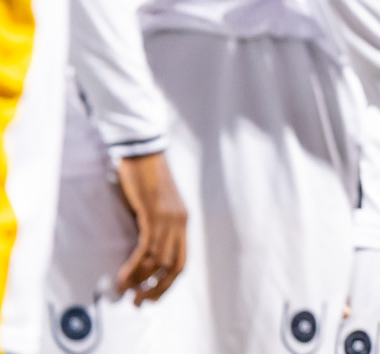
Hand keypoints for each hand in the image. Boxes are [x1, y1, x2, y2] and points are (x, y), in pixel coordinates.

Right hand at [115, 151, 186, 303]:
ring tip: (125, 292)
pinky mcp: (154, 214)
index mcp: (182, 222)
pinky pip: (146, 249)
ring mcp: (169, 219)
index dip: (168, 283)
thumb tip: (141, 250)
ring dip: (141, 281)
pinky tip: (122, 278)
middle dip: (158, 289)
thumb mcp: (155, 205)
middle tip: (139, 302)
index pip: (181, 261)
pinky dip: (134, 268)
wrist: (144, 152)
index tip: (152, 296)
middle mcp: (180, 222)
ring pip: (159, 262)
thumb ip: (154, 225)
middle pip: (175, 266)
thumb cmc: (145, 177)